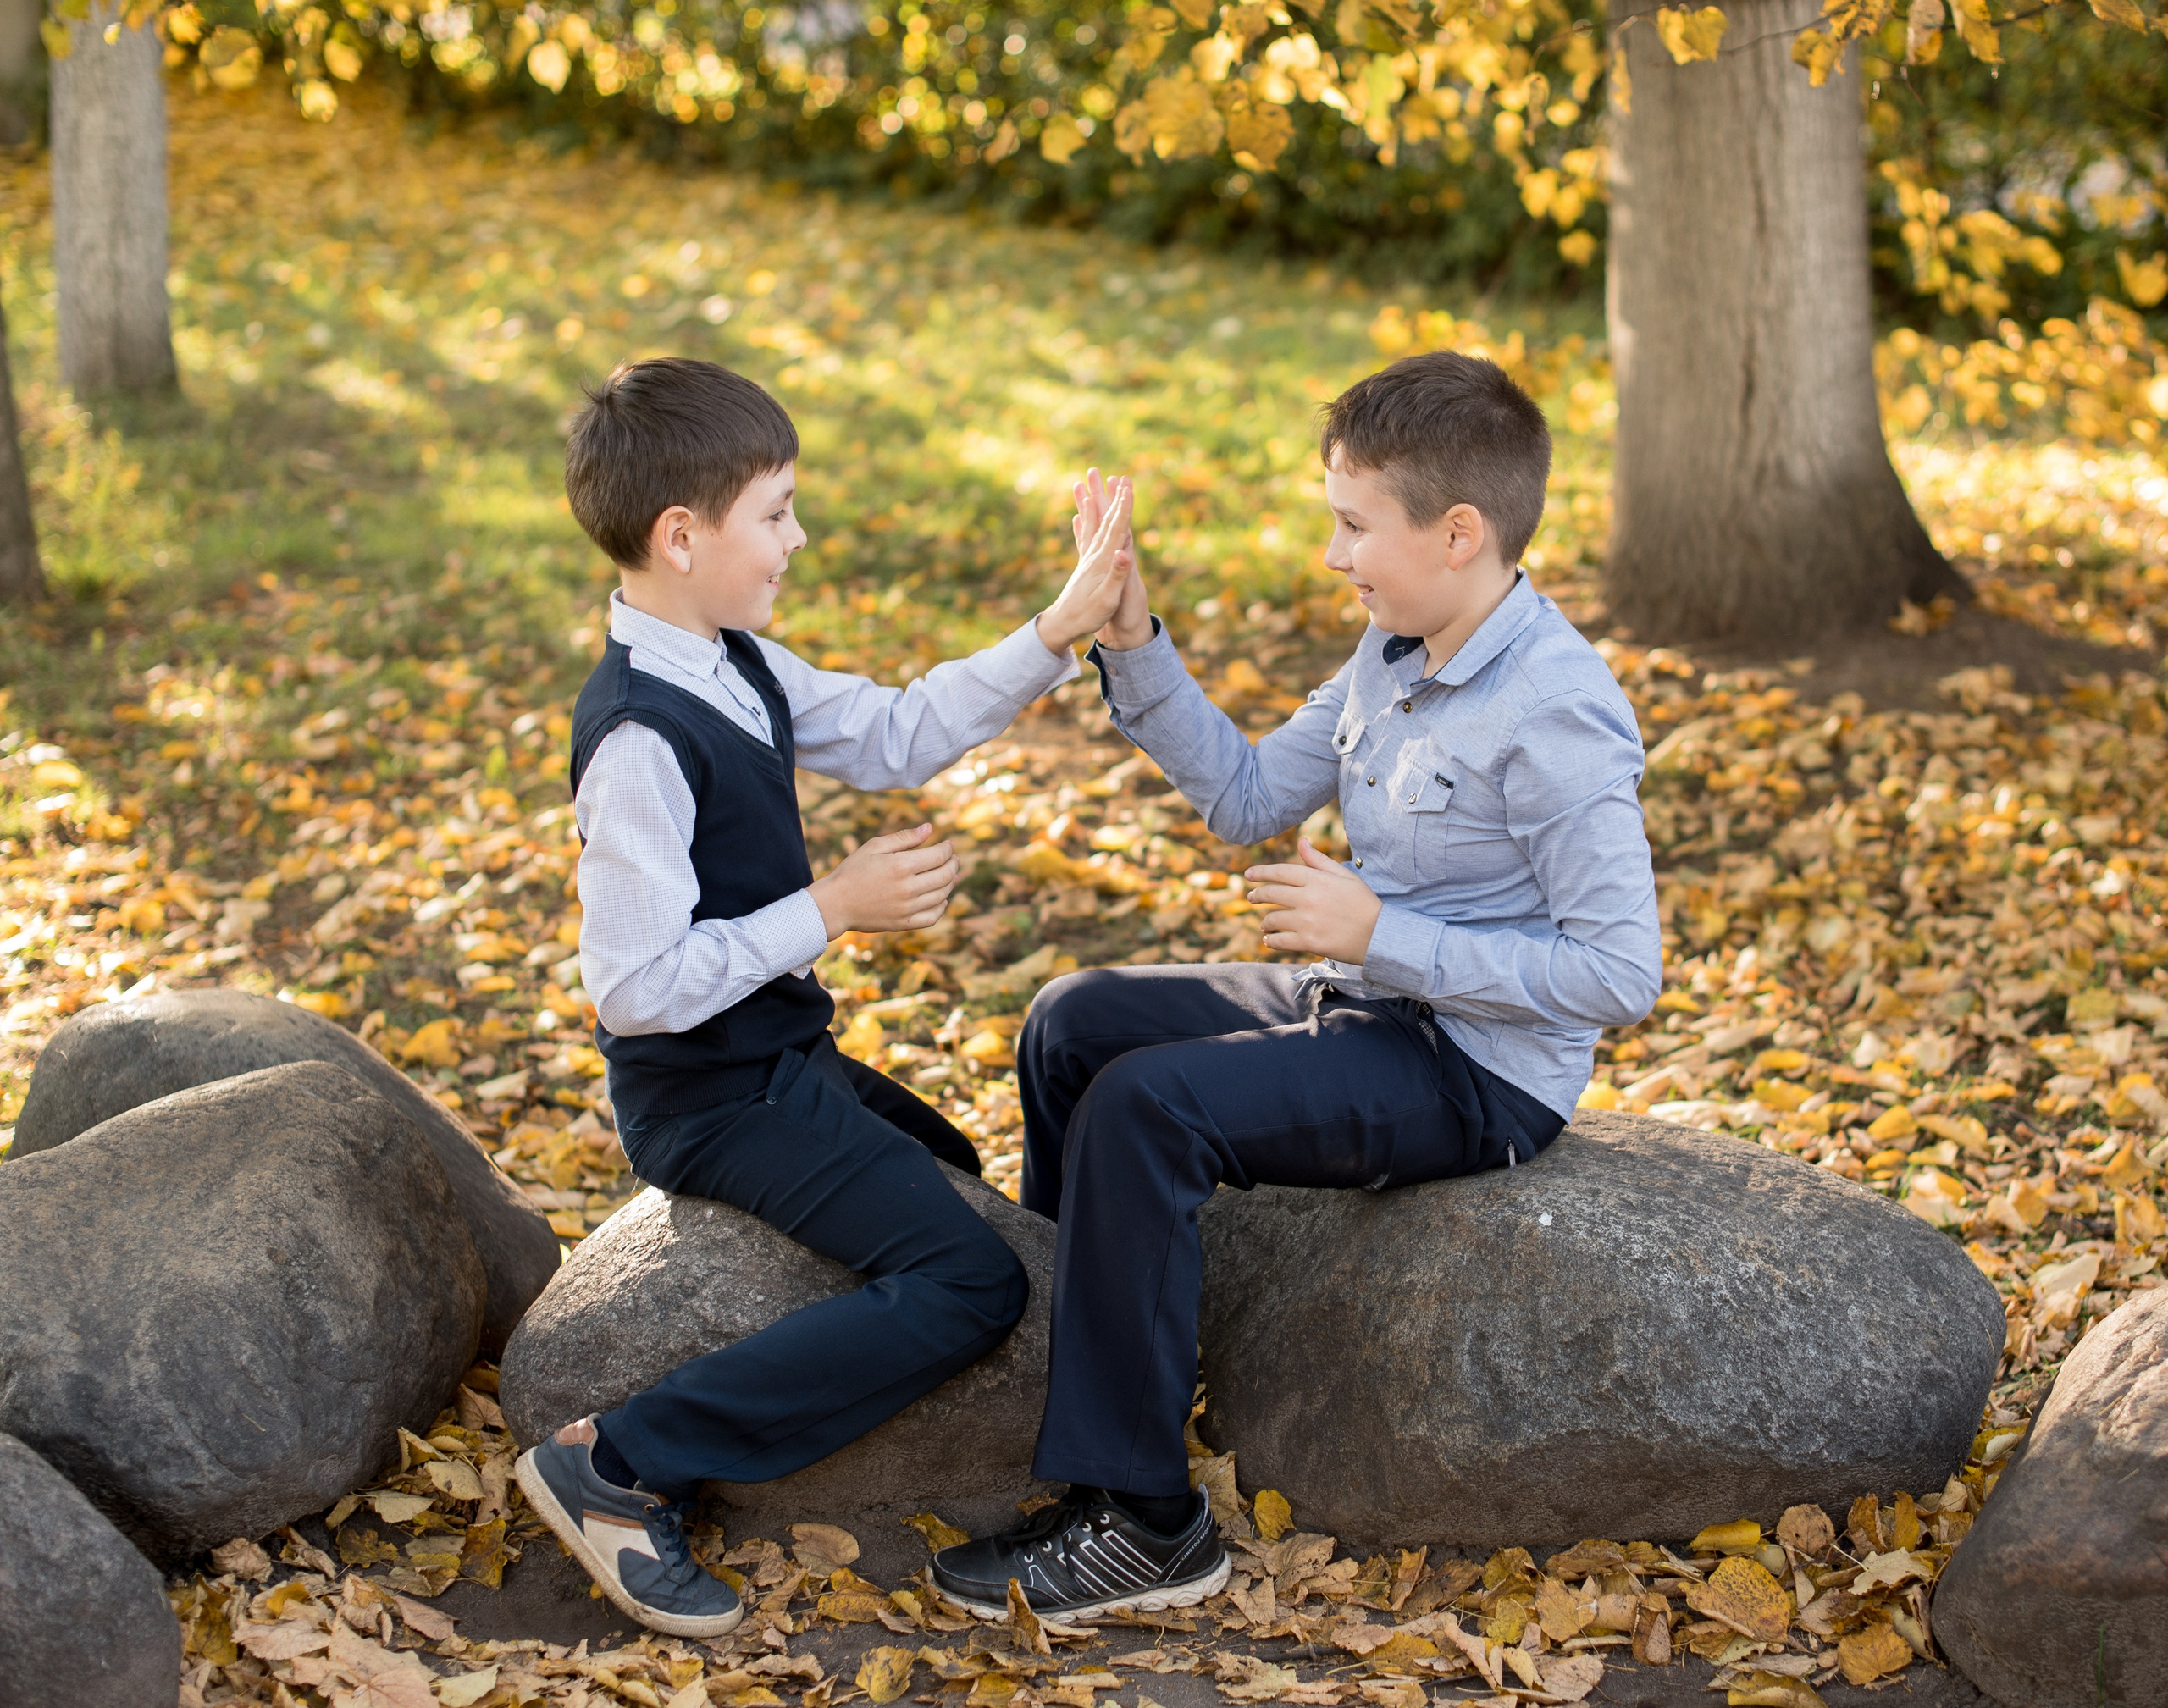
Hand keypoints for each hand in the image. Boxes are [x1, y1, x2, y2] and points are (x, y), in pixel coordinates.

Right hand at [809, 823, 959, 937]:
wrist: (835, 904)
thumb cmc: (852, 871)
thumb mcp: (875, 847)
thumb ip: (904, 837)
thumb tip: (930, 828)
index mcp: (902, 866)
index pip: (939, 856)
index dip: (948, 849)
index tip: (949, 845)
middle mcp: (908, 888)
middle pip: (945, 875)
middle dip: (953, 864)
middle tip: (954, 859)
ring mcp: (908, 908)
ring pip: (942, 895)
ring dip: (950, 883)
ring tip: (950, 875)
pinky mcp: (904, 923)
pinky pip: (933, 917)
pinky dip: (941, 907)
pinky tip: (941, 899)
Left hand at [1070, 466, 1151, 650]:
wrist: (1063, 623)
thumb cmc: (1087, 615)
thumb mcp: (1107, 599)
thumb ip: (1117, 575)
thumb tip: (1124, 552)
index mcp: (1102, 561)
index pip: (1117, 529)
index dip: (1124, 508)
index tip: (1128, 488)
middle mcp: (1093, 555)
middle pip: (1105, 521)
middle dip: (1113, 499)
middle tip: (1118, 478)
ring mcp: (1087, 559)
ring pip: (1093, 526)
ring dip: (1095, 506)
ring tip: (1091, 487)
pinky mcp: (1083, 565)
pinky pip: (1086, 537)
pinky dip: (1085, 522)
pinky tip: (1079, 514)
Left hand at [1244, 837, 1382, 963]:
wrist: (1379, 935)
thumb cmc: (1363, 903)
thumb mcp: (1345, 876)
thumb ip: (1319, 860)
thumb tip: (1301, 841)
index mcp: (1317, 880)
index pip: (1281, 872)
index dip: (1261, 872)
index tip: (1248, 875)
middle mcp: (1309, 898)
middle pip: (1272, 893)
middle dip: (1257, 895)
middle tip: (1251, 898)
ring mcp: (1307, 921)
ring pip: (1273, 919)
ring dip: (1266, 922)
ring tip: (1266, 924)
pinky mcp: (1309, 942)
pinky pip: (1279, 941)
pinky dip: (1271, 940)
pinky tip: (1269, 939)